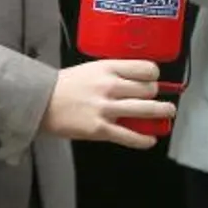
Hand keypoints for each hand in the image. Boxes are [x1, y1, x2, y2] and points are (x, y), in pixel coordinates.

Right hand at [41, 59, 174, 149]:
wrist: (40, 101)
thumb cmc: (66, 85)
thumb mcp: (93, 69)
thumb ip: (115, 73)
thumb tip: (139, 81)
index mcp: (109, 68)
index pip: (146, 68)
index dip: (154, 76)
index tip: (154, 80)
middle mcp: (110, 86)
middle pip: (149, 89)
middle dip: (156, 95)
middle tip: (157, 100)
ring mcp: (105, 109)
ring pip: (146, 110)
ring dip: (161, 113)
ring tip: (167, 114)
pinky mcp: (100, 129)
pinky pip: (130, 136)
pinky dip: (144, 139)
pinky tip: (150, 139)